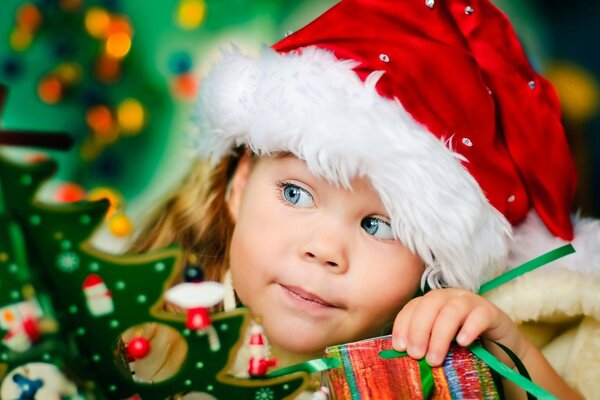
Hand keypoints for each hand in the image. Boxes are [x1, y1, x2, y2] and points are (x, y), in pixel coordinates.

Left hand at [391, 288, 522, 365]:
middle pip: (430, 304)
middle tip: (416, 355)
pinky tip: (462, 344)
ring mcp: (471, 301)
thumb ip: (424, 343)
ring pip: (452, 310)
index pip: (413, 306)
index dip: (404, 325)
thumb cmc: (465, 346)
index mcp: (434, 301)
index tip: (400, 347)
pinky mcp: (491, 312)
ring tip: (435, 359)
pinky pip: (479, 315)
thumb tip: (404, 353)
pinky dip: (469, 329)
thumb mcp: (441, 344)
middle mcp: (450, 296)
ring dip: (440, 335)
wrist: (501, 350)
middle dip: (419, 329)